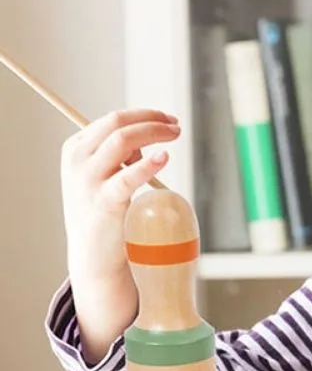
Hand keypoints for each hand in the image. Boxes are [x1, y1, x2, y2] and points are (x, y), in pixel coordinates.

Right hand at [60, 108, 180, 361]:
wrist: (95, 255)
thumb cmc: (104, 213)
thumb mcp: (103, 177)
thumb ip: (119, 157)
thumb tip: (145, 142)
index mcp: (76, 148)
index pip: (112, 119)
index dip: (144, 115)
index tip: (168, 120)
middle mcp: (77, 160)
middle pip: (117, 123)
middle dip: (150, 119)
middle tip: (176, 126)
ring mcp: (87, 181)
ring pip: (122, 141)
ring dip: (152, 132)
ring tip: (175, 134)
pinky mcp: (104, 202)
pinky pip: (126, 178)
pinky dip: (147, 165)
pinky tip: (163, 157)